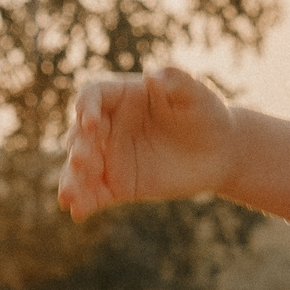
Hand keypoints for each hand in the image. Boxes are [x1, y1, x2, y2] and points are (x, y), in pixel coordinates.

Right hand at [57, 69, 235, 219]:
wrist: (221, 152)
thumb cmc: (206, 114)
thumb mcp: (197, 94)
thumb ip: (176, 81)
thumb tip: (152, 77)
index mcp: (121, 97)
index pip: (92, 96)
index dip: (86, 107)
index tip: (90, 122)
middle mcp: (108, 126)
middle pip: (79, 133)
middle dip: (78, 146)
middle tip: (84, 158)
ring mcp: (110, 157)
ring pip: (79, 168)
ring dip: (71, 179)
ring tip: (68, 195)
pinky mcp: (117, 185)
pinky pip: (94, 194)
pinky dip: (83, 202)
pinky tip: (79, 212)